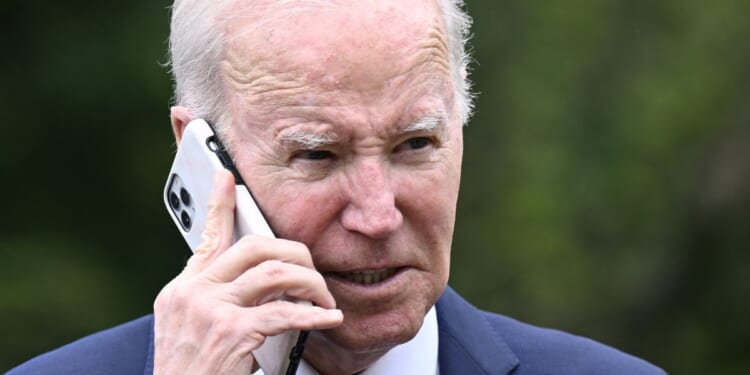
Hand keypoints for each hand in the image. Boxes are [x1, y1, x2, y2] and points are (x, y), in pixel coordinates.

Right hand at [153, 169, 342, 374]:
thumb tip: (254, 277)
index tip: (228, 178)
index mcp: (182, 289)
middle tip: (312, 270)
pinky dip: (314, 315)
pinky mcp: (232, 332)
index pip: (207, 237)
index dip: (219, 203)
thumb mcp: (188, 328)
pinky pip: (285, 312)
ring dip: (310, 284)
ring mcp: (211, 310)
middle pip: (254, 247)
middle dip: (294, 253)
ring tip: (324, 299)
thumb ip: (213, 297)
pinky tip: (328, 319)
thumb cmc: (190, 372)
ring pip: (275, 273)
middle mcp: (192, 293)